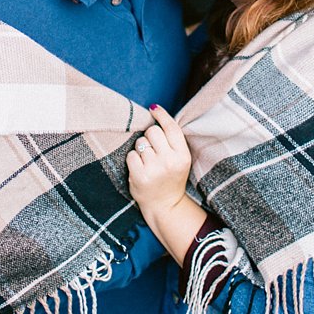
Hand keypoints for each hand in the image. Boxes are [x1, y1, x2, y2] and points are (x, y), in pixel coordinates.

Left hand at [126, 104, 191, 219]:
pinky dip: (133, 160)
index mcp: (183, 155)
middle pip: (152, 132)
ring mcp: (154, 169)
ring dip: (141, 150)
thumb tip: (156, 110)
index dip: (161, 115)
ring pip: (140, 143)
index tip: (153, 108)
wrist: (165, 205)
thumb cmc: (171, 177)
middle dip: (150, 137)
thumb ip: (172, 140)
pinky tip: (140, 169)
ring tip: (148, 163)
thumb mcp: (180, 159)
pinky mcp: (140, 176)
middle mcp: (170, 161)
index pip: (171, 128)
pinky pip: (131, 155)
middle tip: (153, 150)